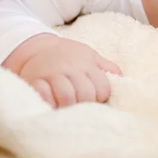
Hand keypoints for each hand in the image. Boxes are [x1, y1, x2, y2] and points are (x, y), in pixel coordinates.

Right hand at [2, 33, 121, 107]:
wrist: (37, 48)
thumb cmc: (68, 55)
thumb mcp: (90, 56)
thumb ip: (106, 68)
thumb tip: (122, 79)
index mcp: (87, 64)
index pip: (103, 87)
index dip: (101, 97)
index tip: (95, 100)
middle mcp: (71, 69)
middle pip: (86, 94)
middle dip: (85, 104)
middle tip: (80, 107)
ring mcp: (52, 75)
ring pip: (66, 97)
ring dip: (68, 107)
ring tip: (67, 109)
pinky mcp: (35, 81)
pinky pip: (43, 96)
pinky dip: (48, 103)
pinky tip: (51, 106)